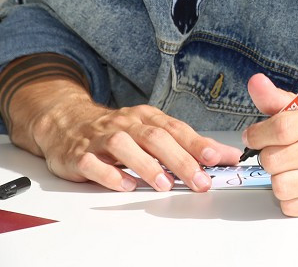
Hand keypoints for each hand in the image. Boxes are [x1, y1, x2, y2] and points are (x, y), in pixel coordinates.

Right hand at [29, 91, 240, 192]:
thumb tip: (225, 156)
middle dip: (181, 160)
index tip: (218, 158)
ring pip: (125, 146)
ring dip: (147, 166)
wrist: (66, 123)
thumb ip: (186, 144)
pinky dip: (111, 176)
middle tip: (199, 180)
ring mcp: (101, 138)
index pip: (177, 129)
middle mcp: (127, 124)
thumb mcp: (151, 130)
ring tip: (164, 185)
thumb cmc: (117, 130)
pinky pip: (94, 164)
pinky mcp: (79, 155)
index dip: (198, 144)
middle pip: (156, 137)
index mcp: (147, 117)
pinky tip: (126, 186)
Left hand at [242, 73, 297, 215]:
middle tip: (276, 153)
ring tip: (290, 170)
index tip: (253, 136)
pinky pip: (292, 207)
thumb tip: (255, 83)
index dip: (258, 134)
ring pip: (281, 186)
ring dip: (278, 179)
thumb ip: (281, 99)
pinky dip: (290, 198)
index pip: (282, 128)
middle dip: (268, 157)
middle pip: (276, 160)